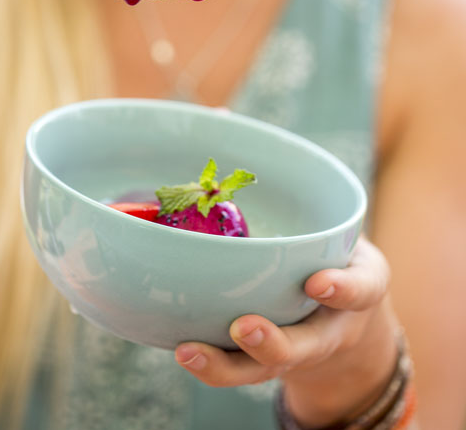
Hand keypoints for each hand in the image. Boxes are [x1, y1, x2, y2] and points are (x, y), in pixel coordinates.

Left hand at [175, 237, 398, 425]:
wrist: (349, 322)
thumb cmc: (342, 262)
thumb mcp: (352, 240)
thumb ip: (327, 219)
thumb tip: (261, 169)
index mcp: (358, 292)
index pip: (361, 289)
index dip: (342, 289)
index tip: (318, 281)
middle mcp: (327, 331)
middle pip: (303, 349)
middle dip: (272, 344)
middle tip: (243, 328)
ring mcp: (293, 351)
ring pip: (262, 370)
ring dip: (224, 365)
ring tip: (187, 351)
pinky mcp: (264, 360)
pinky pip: (237, 367)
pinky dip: (208, 364)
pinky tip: (178, 349)